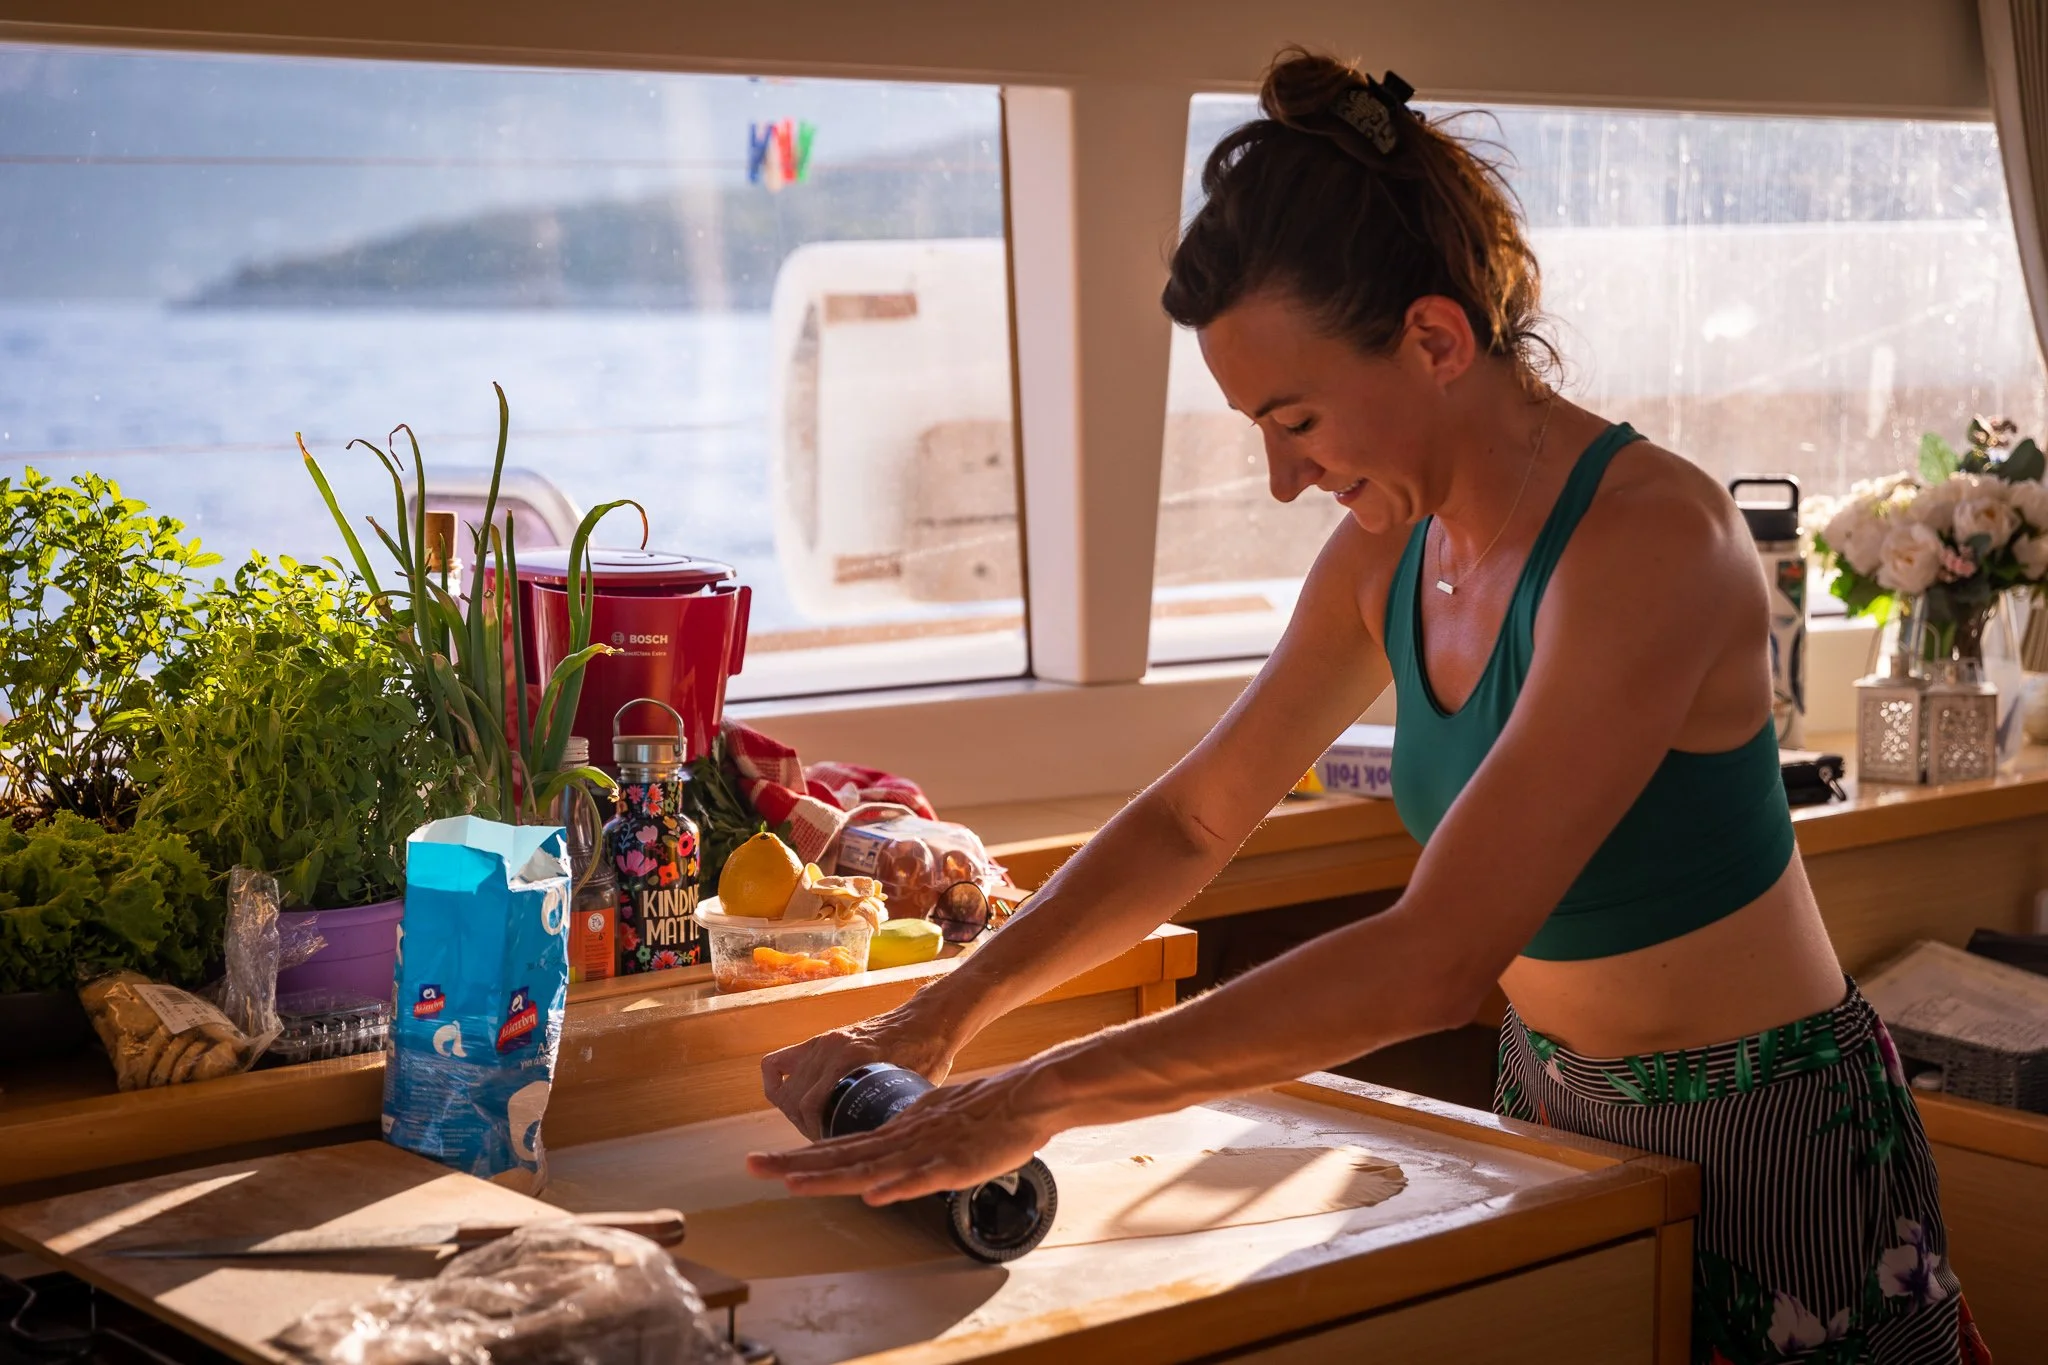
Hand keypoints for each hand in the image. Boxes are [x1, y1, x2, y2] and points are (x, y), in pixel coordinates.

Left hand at [747, 1067, 1055, 1204]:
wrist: (1027, 1095)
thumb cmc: (984, 1110)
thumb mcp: (933, 1124)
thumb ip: (905, 1142)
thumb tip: (879, 1166)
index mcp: (895, 1133)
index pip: (838, 1149)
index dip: (800, 1158)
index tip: (765, 1163)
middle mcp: (902, 1140)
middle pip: (841, 1156)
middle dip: (794, 1164)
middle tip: (751, 1166)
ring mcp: (927, 1151)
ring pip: (872, 1167)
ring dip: (832, 1176)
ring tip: (794, 1182)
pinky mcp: (956, 1163)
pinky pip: (923, 1177)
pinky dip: (897, 1186)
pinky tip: (874, 1195)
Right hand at [759, 1006, 961, 1139]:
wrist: (929, 1020)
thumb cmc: (929, 1055)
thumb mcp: (913, 1090)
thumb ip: (892, 1113)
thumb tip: (881, 1149)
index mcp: (854, 1058)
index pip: (812, 1106)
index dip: (817, 1134)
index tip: (832, 1147)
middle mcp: (832, 1048)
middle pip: (795, 1100)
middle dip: (807, 1127)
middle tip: (828, 1139)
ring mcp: (823, 1043)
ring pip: (786, 1088)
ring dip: (795, 1113)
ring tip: (817, 1125)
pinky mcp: (820, 1041)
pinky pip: (777, 1063)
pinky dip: (776, 1084)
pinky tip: (790, 1101)